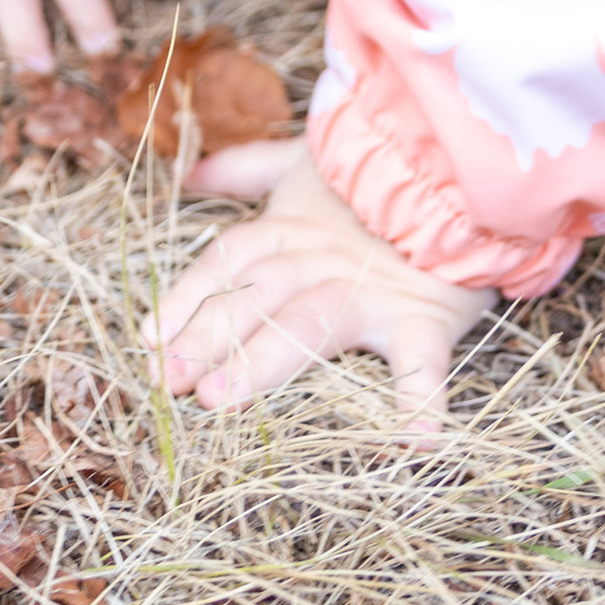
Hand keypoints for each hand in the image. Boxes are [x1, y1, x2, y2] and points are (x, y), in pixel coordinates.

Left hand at [147, 139, 495, 441]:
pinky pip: (423, 360)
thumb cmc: (375, 174)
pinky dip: (421, 399)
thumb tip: (191, 173)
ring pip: (311, 323)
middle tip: (169, 382)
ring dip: (265, 361)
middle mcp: (319, 260)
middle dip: (207, 337)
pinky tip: (414, 442)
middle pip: (255, 297)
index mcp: (288, 229)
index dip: (186, 299)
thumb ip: (247, 170)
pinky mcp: (426, 314)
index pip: (227, 263)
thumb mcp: (303, 162)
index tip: (148, 341)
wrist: (456, 164)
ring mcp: (371, 291)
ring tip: (221, 401)